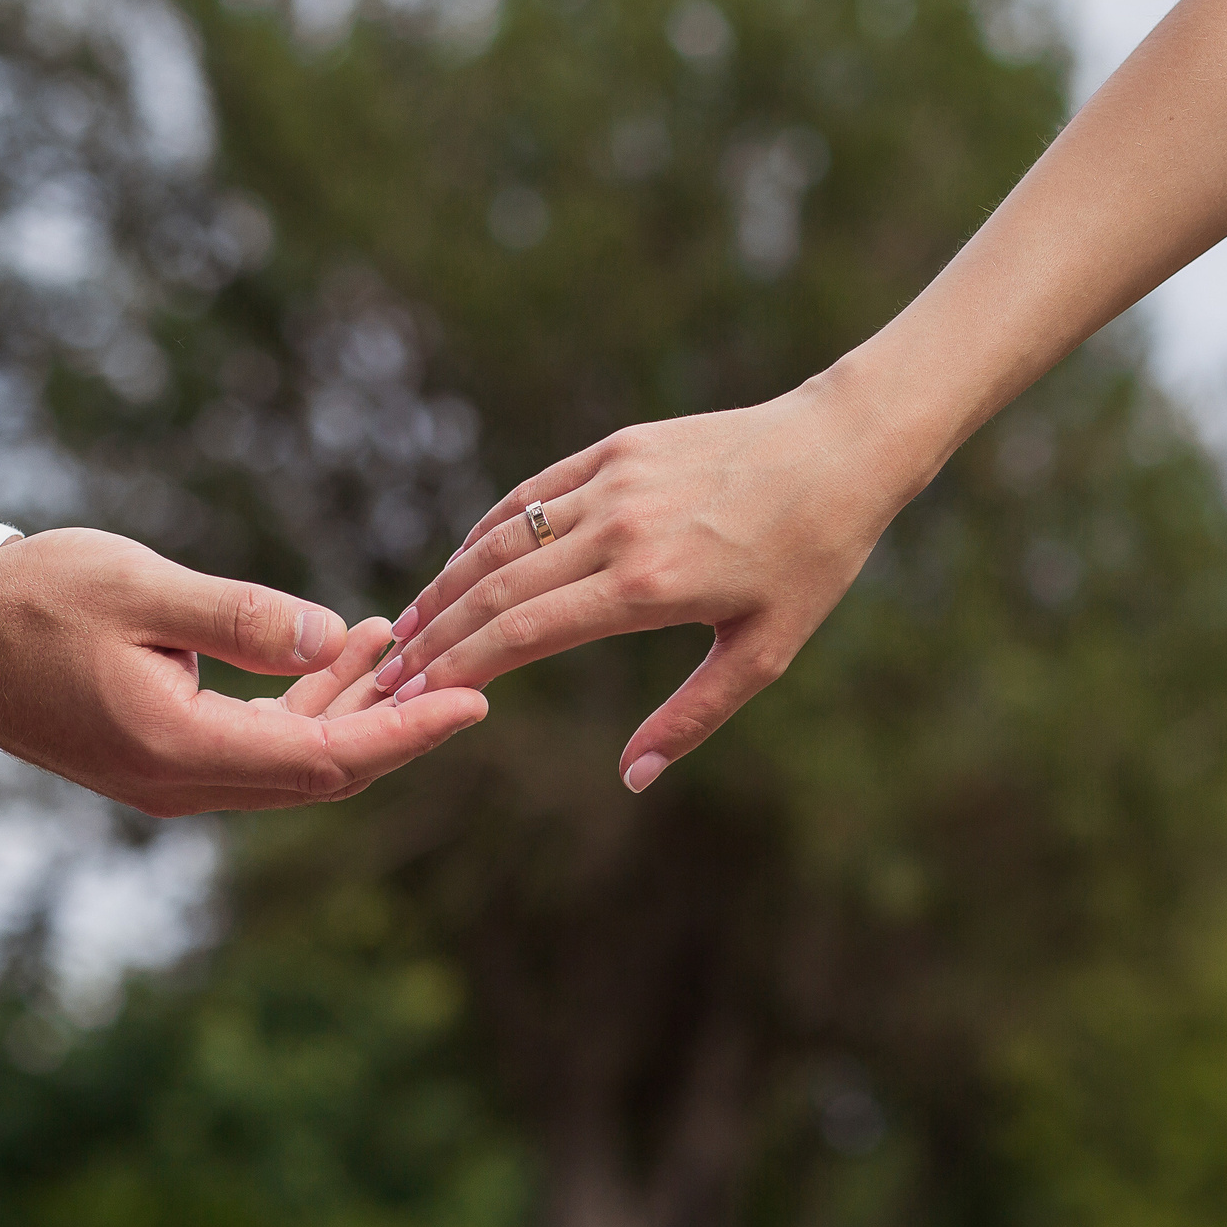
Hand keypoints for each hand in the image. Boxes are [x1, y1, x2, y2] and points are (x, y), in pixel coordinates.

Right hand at [0, 529, 488, 815]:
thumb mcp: (140, 588)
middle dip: (399, 723)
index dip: (408, 732)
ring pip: (296, 756)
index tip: (473, 701)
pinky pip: (261, 740)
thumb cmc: (32, 599)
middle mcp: (183, 782)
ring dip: (356, 706)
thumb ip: (240, 616)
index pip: (326, 758)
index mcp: (179, 750)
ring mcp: (173, 776)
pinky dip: (310, 701)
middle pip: (324, 770)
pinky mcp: (165, 754)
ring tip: (409, 642)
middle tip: (466, 671)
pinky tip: (346, 647)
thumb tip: (332, 633)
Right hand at [372, 376, 920, 792]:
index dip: (460, 668)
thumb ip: (690, 718)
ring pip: (503, 538)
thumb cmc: (811, 561)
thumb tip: (631, 778)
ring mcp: (613, 480)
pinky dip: (487, 534)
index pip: (524, 634)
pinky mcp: (616, 448)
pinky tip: (460, 566)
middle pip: (496, 589)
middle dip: (435, 637)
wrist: (839, 450)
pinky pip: (532, 495)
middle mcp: (618, 527)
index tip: (416, 699)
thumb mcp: (763, 654)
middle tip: (387, 676)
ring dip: (446, 586)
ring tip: (407, 629)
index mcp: (649, 586)